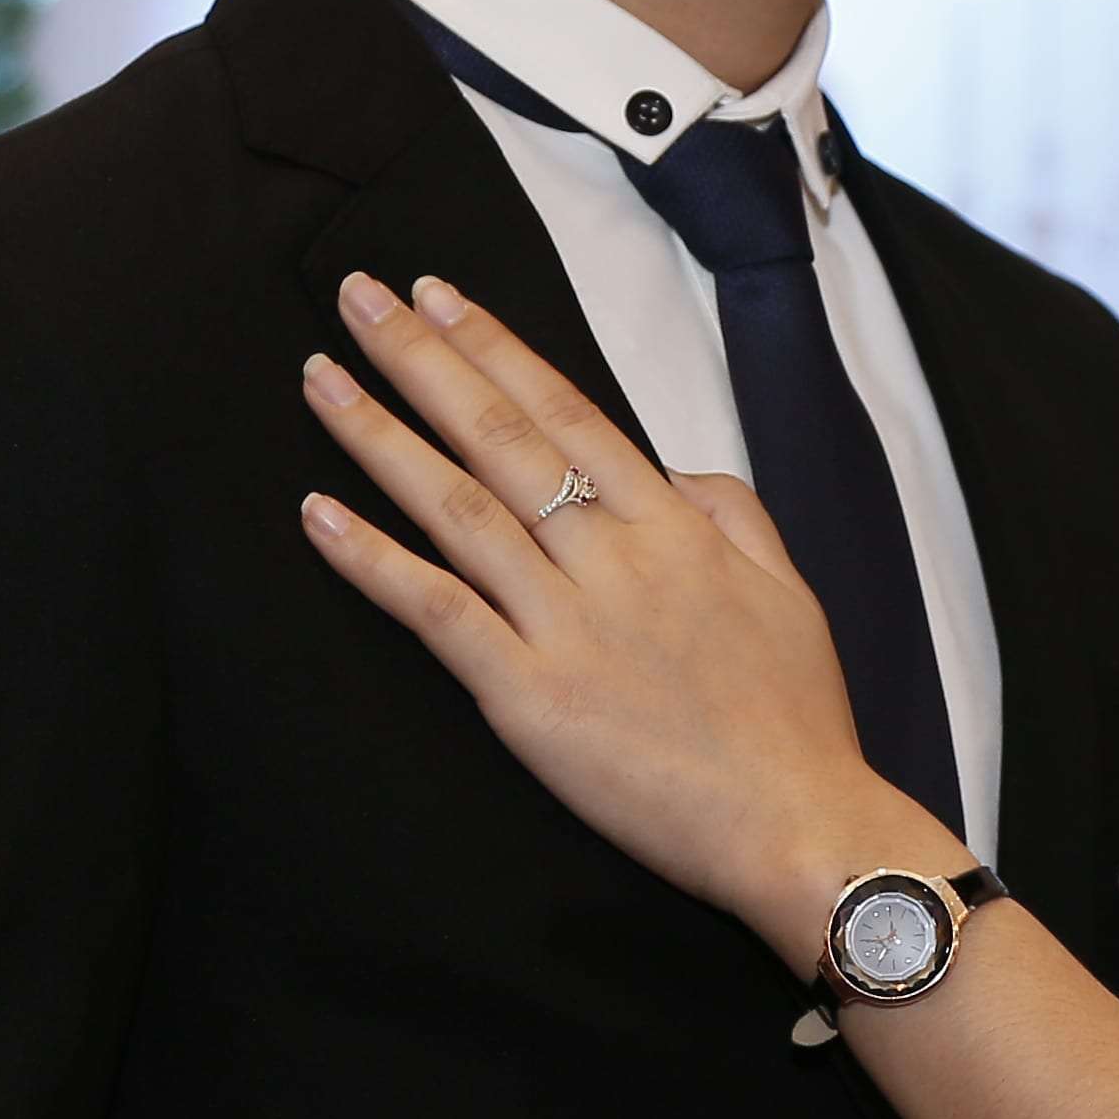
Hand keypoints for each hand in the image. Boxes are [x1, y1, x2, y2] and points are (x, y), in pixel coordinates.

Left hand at [294, 273, 946, 952]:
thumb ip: (729, 512)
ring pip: (457, 507)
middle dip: (422, 357)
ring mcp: (567, 624)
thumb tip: (669, 470)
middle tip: (359, 294)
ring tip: (321, 377)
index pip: (568, 413)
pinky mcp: (528, 697)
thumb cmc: (796, 720)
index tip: (440, 296)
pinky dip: (373, 559)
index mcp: (676, 527)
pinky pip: (437, 611)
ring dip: (380, 434)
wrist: (799, 823)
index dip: (497, 348)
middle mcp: (615, 558)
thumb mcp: (785, 590)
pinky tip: (319, 513)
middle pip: (501, 437)